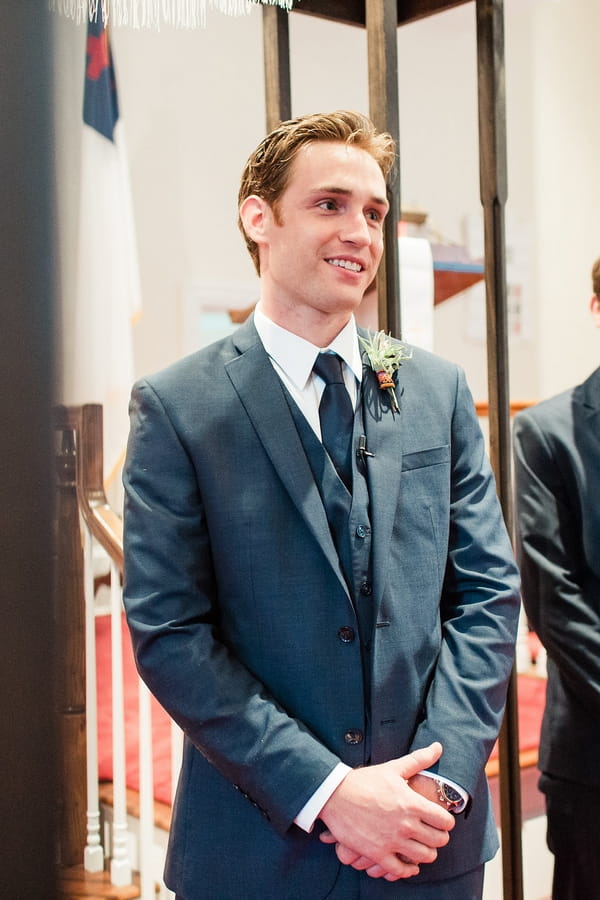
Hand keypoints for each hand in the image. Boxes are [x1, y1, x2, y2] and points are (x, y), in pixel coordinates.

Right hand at [318, 742, 454, 880]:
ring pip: (425, 857)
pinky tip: (409, 864)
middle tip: (433, 834)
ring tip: (422, 846)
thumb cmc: (365, 780)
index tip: (441, 820)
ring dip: (427, 853)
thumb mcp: (393, 768)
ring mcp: (392, 841)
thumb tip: (438, 747)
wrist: (335, 795)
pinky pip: (401, 871)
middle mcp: (405, 824)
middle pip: (439, 841)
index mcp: (412, 803)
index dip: (446, 821)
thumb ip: (419, 759)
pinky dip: (408, 870)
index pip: (445, 821)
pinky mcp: (378, 853)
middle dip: (439, 838)